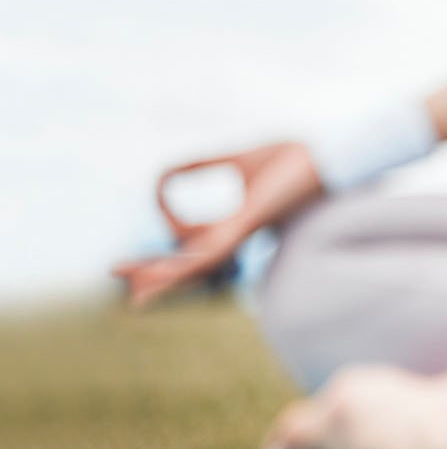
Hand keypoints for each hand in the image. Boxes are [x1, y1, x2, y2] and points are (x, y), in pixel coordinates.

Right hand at [110, 141, 323, 307]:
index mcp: (236, 225)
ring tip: (132, 292)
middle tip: (117, 275)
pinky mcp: (247, 226)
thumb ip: (204, 163)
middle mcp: (238, 236)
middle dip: (153, 272)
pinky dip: (180, 267)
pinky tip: (158, 278)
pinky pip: (208, 253)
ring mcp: (241, 234)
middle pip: (187, 263)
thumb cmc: (292, 158)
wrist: (327, 155)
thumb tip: (168, 168)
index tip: (154, 200)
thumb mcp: (238, 159)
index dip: (166, 232)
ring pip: (193, 267)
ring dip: (160, 278)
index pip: (191, 241)